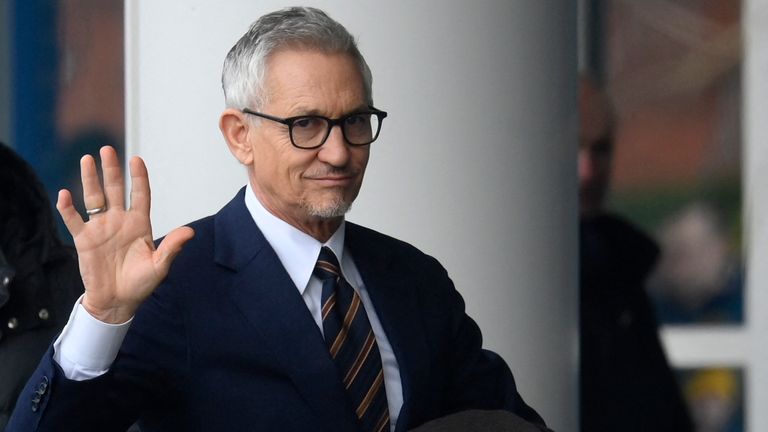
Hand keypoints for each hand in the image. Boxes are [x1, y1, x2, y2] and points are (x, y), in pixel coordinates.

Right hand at [57, 146, 193, 323]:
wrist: (117, 302)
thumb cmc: (140, 285)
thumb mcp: (159, 267)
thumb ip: (172, 248)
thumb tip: (190, 232)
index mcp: (140, 225)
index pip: (140, 195)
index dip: (139, 178)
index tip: (136, 160)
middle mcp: (119, 221)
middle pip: (115, 190)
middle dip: (111, 170)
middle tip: (107, 149)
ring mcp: (101, 228)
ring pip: (94, 198)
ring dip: (90, 180)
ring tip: (87, 159)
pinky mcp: (84, 240)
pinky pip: (74, 220)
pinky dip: (68, 208)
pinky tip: (65, 194)